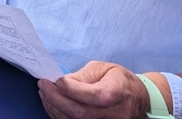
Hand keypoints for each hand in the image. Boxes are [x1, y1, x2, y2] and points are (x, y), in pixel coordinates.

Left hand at [39, 62, 157, 118]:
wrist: (138, 99)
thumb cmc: (119, 81)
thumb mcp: (103, 69)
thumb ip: (82, 77)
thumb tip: (61, 83)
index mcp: (119, 93)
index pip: (95, 96)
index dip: (71, 89)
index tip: (55, 80)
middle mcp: (117, 114)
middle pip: (81, 113)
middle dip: (55, 99)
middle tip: (43, 85)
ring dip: (54, 108)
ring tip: (45, 93)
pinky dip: (60, 115)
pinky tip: (52, 104)